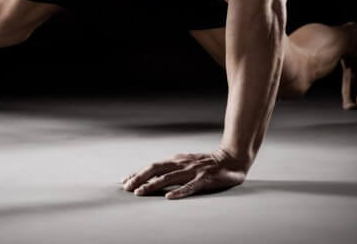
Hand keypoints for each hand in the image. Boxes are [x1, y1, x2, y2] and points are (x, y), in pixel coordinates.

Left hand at [121, 149, 245, 199]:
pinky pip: (190, 187)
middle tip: (127, 187)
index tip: (125, 181)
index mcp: (177, 160)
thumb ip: (172, 168)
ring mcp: (193, 171)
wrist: (231, 159)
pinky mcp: (204, 179)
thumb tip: (153, 175)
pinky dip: (179, 192)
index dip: (139, 173)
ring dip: (153, 185)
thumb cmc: (206, 163)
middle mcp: (182, 164)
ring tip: (140, 192)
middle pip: (156, 169)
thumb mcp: (186, 162)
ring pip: (169, 178)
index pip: (153, 166)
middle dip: (140, 177)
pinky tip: (169, 197)